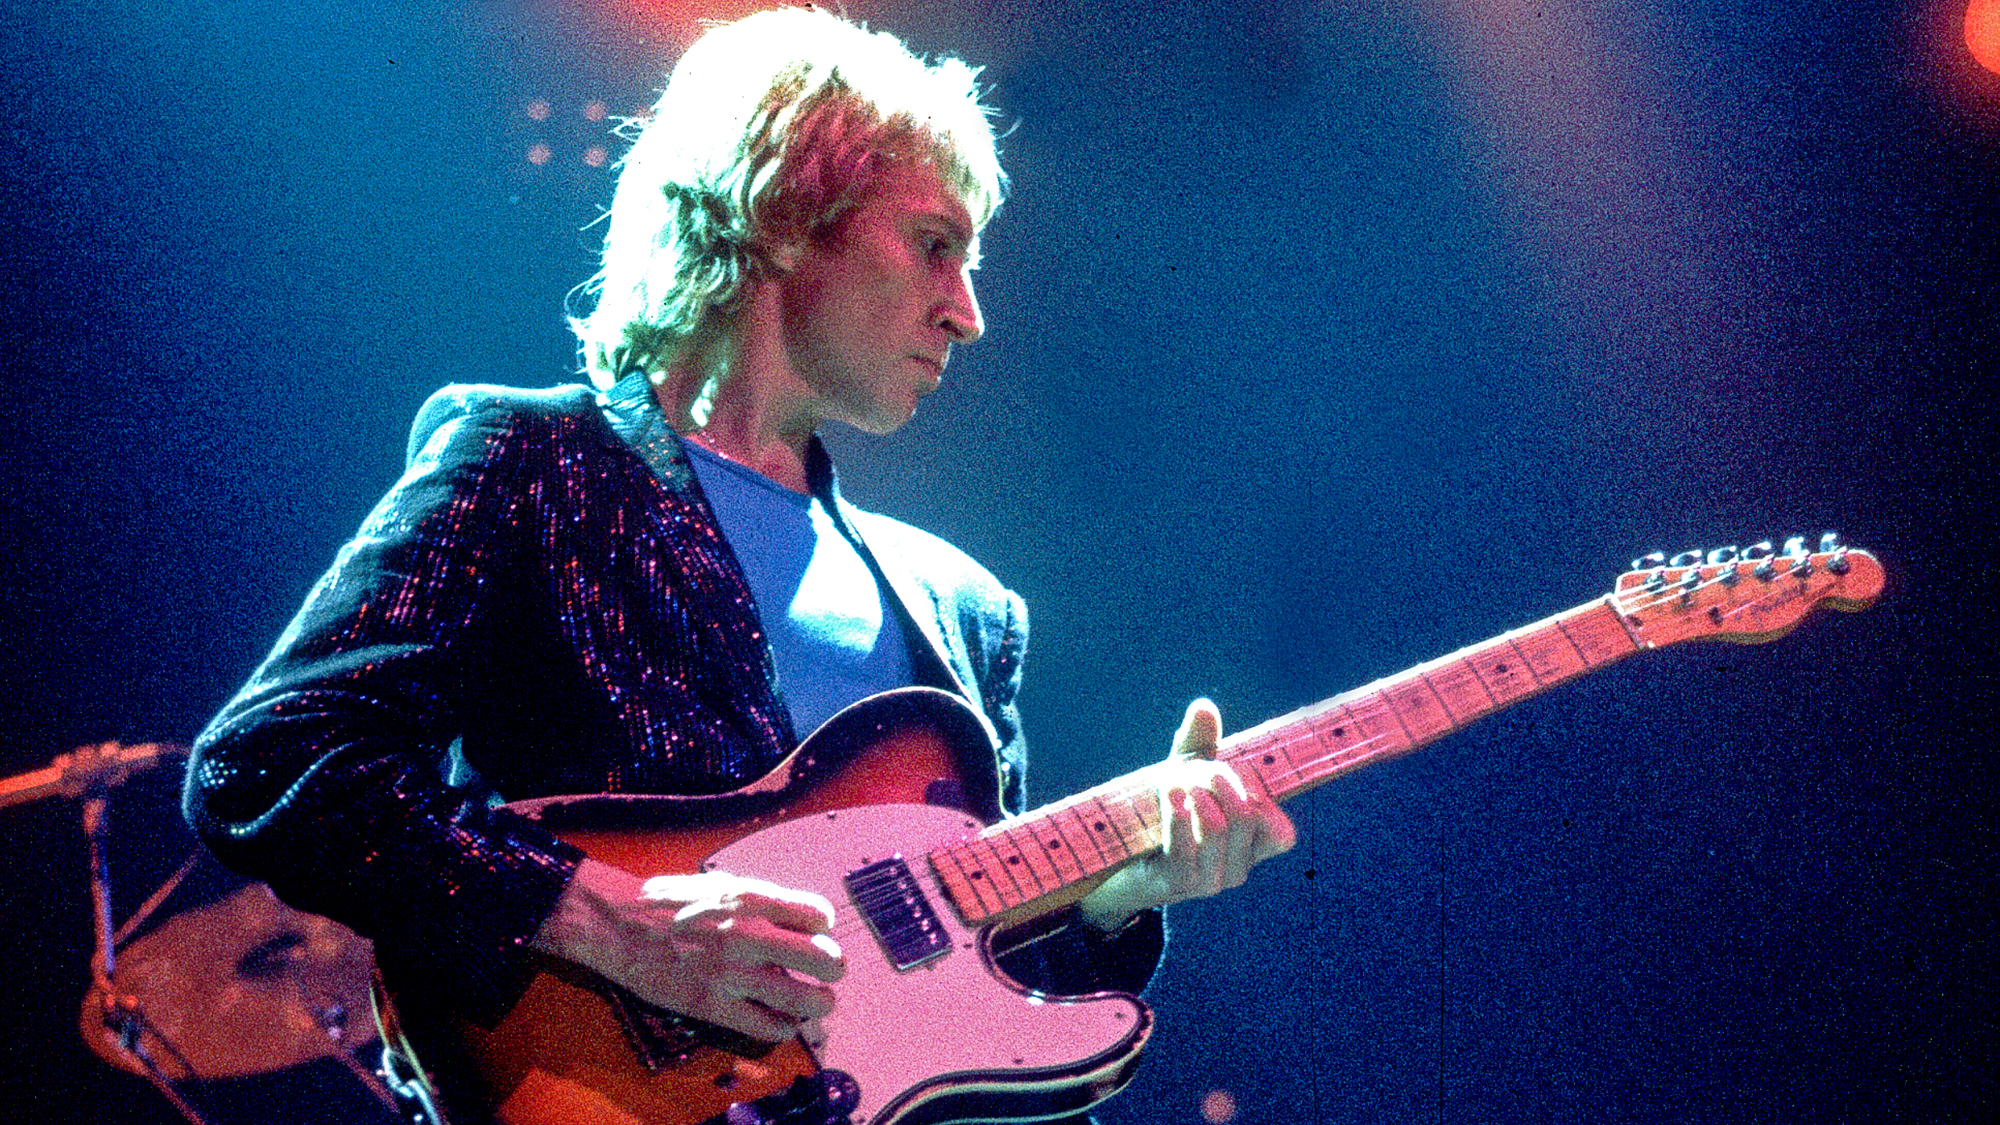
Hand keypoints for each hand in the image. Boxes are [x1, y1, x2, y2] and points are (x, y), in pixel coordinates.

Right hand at [533, 858, 845, 1040]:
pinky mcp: (714, 1005)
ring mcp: (733, 973)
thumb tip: (803, 919)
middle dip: (834, 968)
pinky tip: (781, 1021)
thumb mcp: (723, 885)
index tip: (818, 934)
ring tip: (816, 1001)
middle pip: (825, 959)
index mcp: (752, 899)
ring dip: (818, 1003)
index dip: (825, 928)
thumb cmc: (671, 901)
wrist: (619, 924)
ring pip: (804, 999)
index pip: (819, 916)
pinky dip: (783, 1027)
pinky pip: (767, 1026)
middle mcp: (749, 934)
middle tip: (828, 971)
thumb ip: (764, 902)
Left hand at [1077, 698, 1296, 930]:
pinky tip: (1169, 798)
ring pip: (1216, 828)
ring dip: (1193, 794)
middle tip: (1194, 771)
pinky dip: (1176, 815)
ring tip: (1172, 783)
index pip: (1282, 835)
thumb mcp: (1184, 773)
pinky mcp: (1175, 884)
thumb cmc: (1163, 812)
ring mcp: (1208, 882)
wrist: (1117, 856)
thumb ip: (1199, 743)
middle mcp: (1237, 869)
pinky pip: (1184, 847)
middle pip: (1245, 816)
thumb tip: (1204, 707)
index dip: (1261, 799)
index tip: (1229, 775)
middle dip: (1219, 780)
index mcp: (1250, 848)